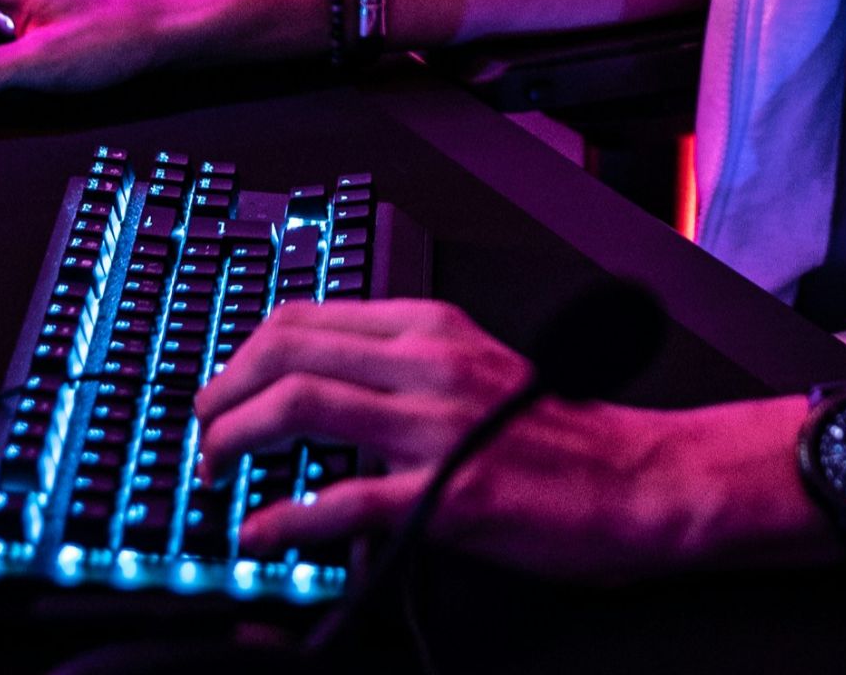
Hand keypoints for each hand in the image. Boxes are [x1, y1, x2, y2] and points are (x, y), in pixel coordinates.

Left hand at [192, 299, 834, 580]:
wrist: (642, 479)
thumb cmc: (566, 434)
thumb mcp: (477, 370)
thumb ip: (404, 369)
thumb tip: (327, 387)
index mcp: (434, 327)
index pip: (307, 315)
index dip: (244, 350)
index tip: (221, 384)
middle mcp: (429, 363)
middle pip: (287, 349)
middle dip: (222, 390)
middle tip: (203, 427)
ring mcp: (436, 427)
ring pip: (301, 406)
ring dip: (236, 439)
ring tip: (214, 468)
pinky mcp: (447, 494)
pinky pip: (343, 501)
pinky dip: (285, 518)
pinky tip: (262, 531)